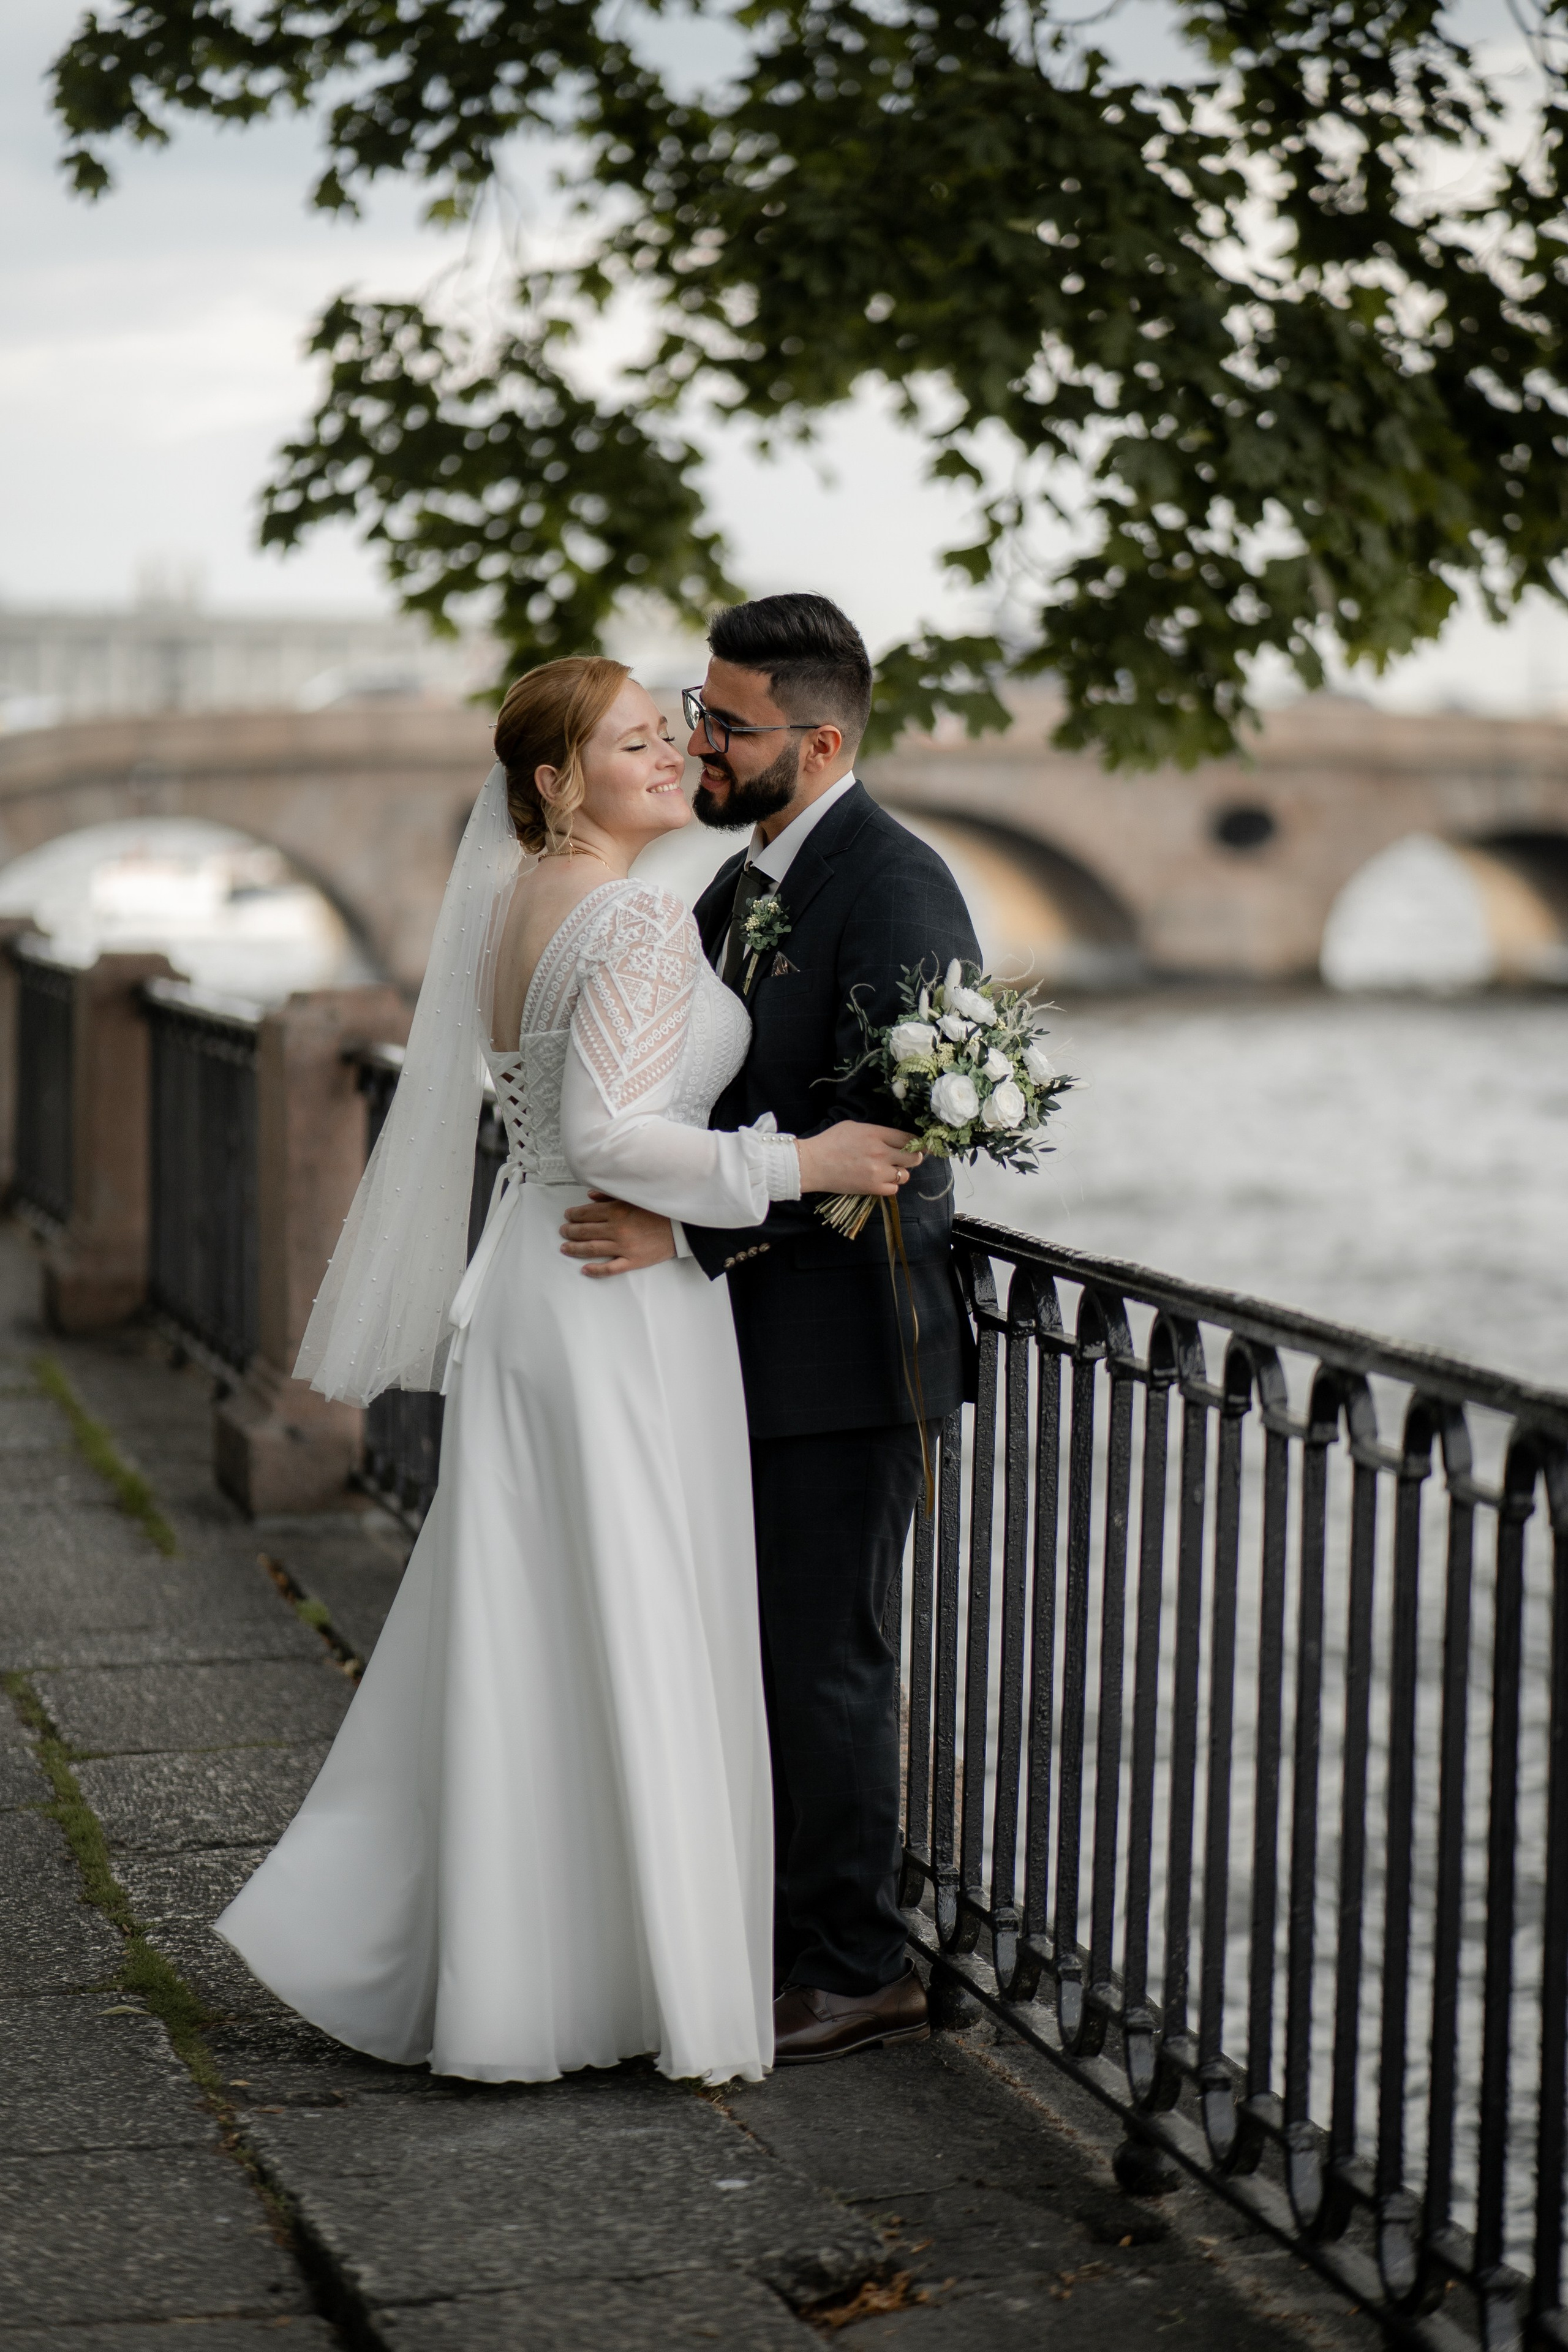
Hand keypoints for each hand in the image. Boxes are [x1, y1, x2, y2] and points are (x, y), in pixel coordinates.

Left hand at [559, 1192, 676, 1277]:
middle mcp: (617, 1229)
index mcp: (617, 1210)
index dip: (574, 1215)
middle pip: (585, 1231)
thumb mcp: (634, 1197)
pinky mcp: (633, 1261)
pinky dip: (596, 1270)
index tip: (568, 1216)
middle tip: (563, 1231)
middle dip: (570, 1231)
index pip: (587, 1213)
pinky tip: (585, 1270)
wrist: (682, 1227)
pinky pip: (610, 1268)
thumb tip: (590, 1197)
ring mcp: (624, 1247)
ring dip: (576, 1249)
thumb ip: (611, 1196)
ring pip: (592, 1249)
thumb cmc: (659, 1211)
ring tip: (565, 1248)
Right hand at [796, 1122, 921, 1197]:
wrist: (813, 1164)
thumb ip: (876, 1131)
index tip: (920, 1145)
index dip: (917, 1142)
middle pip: (913, 1157)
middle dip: (914, 1157)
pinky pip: (894, 1189)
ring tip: (890, 1170)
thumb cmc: (830, 1141)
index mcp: (876, 1134)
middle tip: (909, 1158)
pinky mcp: (872, 1188)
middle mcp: (881, 1152)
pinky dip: (890, 1185)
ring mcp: (878, 1172)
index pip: (908, 1138)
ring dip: (900, 1172)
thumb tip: (892, 1138)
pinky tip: (881, 1180)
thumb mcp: (854, 1126)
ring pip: (905, 1175)